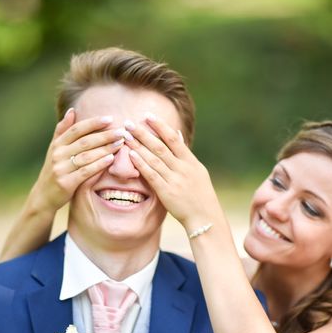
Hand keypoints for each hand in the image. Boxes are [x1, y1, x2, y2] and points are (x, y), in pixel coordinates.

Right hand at [31, 108, 130, 211]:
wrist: (43, 196)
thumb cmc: (54, 170)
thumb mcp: (54, 149)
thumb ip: (62, 130)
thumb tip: (72, 110)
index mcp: (57, 144)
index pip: (76, 129)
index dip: (93, 123)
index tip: (110, 119)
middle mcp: (57, 154)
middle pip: (84, 142)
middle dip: (104, 135)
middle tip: (121, 132)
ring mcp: (61, 169)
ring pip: (87, 156)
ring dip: (105, 149)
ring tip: (120, 144)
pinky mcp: (66, 183)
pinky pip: (86, 172)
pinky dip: (99, 164)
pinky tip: (111, 159)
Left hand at [126, 114, 223, 231]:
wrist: (205, 216)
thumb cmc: (200, 194)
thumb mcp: (197, 170)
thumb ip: (185, 153)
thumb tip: (177, 133)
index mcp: (190, 161)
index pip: (173, 139)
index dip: (159, 126)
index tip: (147, 116)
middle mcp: (183, 168)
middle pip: (160, 146)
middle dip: (143, 133)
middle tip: (129, 123)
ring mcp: (175, 180)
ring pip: (154, 158)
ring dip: (138, 146)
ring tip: (126, 136)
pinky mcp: (167, 192)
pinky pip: (151, 175)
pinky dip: (141, 164)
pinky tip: (131, 155)